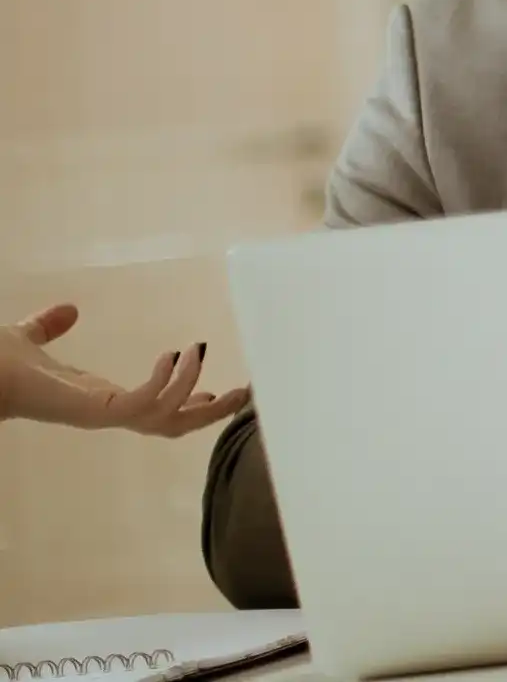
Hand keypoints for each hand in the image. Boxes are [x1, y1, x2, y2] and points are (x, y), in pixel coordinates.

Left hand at [0, 307, 247, 435]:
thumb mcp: (31, 339)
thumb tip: (69, 310)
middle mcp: (106, 412)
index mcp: (99, 400)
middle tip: (246, 392)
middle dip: (211, 413)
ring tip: (206, 355)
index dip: (187, 402)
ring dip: (196, 394)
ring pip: (167, 419)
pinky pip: (145, 404)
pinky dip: (167, 383)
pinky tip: (174, 355)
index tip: (217, 390)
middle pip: (172, 425)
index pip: (155, 411)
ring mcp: (102, 414)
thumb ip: (49, 327)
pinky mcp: (96, 409)